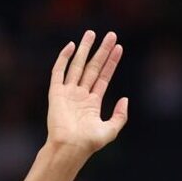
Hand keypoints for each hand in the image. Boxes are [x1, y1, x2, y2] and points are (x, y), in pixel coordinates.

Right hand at [46, 30, 128, 155]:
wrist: (70, 147)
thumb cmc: (89, 143)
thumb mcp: (111, 130)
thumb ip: (120, 116)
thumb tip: (125, 99)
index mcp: (92, 103)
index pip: (104, 77)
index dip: (111, 62)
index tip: (118, 48)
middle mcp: (80, 95)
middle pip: (93, 67)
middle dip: (101, 51)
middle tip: (110, 35)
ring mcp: (68, 93)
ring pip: (77, 65)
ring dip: (85, 49)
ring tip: (92, 33)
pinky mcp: (56, 93)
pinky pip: (59, 72)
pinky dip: (63, 58)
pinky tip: (71, 46)